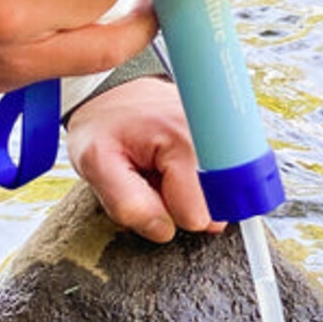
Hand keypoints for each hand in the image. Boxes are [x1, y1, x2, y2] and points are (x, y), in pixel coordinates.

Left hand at [64, 76, 224, 242]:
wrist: (112, 92)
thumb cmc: (103, 125)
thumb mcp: (95, 163)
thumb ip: (126, 204)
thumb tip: (164, 229)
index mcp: (187, 143)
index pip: (195, 216)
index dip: (164, 210)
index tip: (147, 184)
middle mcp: (217, 137)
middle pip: (211, 210)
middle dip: (178, 202)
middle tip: (153, 175)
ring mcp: (226, 137)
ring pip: (215, 199)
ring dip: (186, 192)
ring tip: (161, 167)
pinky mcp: (228, 139)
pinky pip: (220, 183)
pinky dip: (197, 182)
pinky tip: (176, 163)